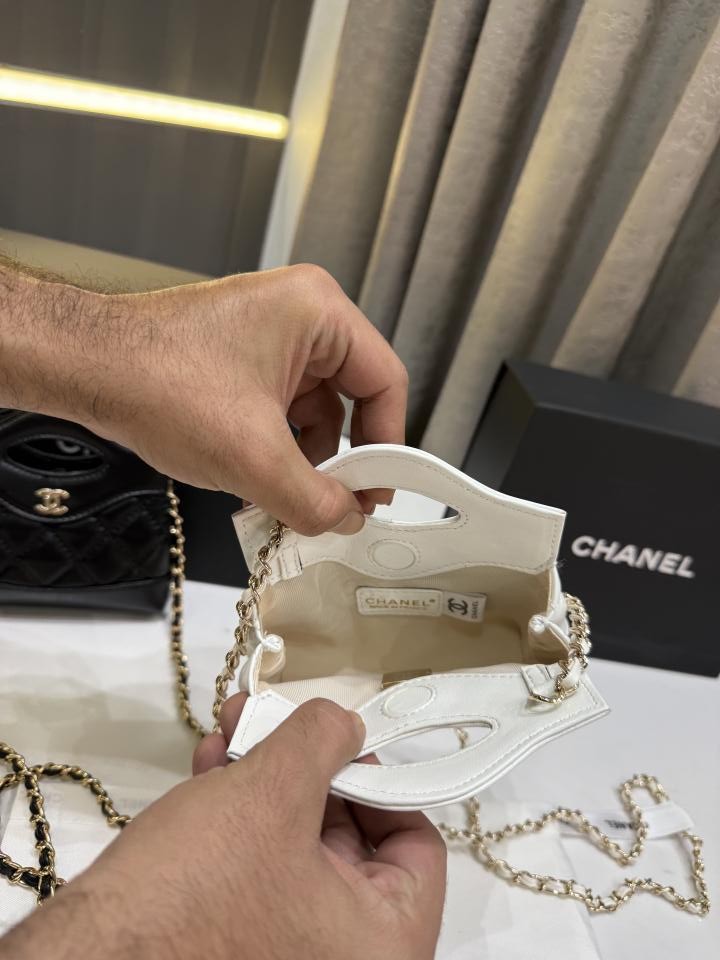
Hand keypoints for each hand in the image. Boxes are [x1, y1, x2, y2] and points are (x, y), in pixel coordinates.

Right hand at [0, 697, 445, 959]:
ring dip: (262, 779)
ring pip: (295, 846)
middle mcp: (343, 958)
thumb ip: (322, 741)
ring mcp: (287, 954)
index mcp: (381, 943)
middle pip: (347, 838)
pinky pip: (258, 870)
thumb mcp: (270, 794)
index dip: (377, 778)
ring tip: (232, 728)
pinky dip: (238, 817)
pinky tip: (210, 768)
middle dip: (303, 767)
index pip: (415, 844)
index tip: (338, 742)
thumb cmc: (197, 888)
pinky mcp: (237, 942)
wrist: (87, 959)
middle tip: (274, 719)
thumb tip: (346, 723)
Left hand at [90, 265, 406, 533]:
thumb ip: (312, 498)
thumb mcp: (252, 456)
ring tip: (295, 500)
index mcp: (317, 312)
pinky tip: (268, 483)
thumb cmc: (156, 379)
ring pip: (317, 410)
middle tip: (341, 504)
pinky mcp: (243, 358)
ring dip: (310, 459)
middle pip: (353, 397)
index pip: (385, 382)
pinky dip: (282, 448)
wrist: (86, 368)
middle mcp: (299, 315)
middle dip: (345, 457)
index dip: (388, 443)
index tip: (377, 490)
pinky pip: (284, 409)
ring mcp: (269, 336)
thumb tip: (343, 520)